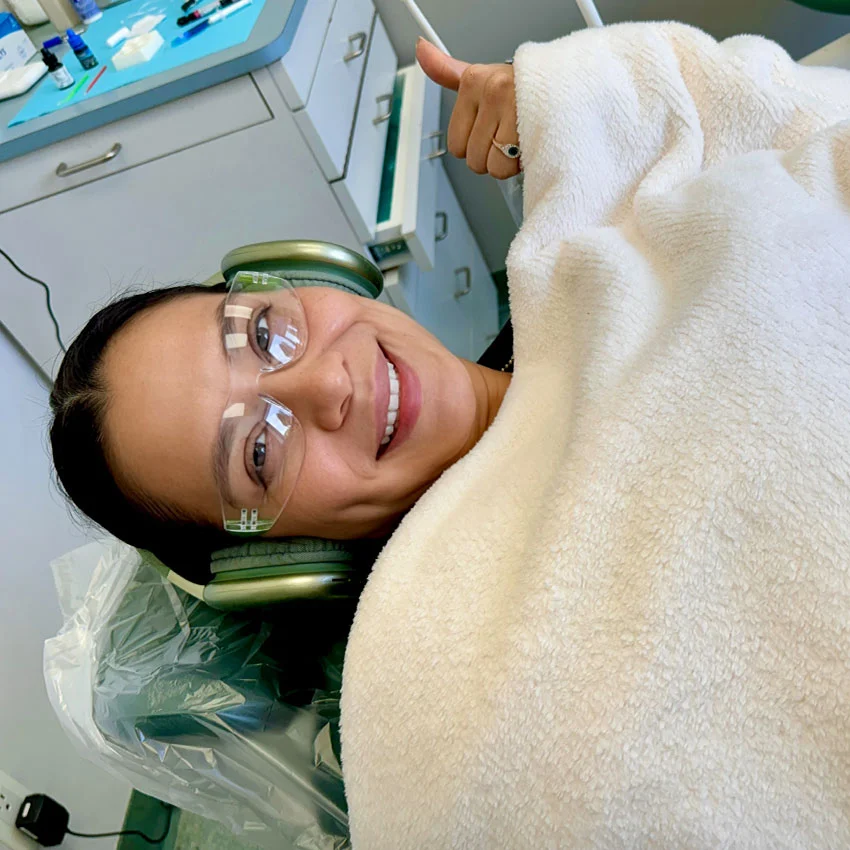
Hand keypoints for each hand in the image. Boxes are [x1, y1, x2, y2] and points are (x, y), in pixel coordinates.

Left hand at [415, 38, 519, 179]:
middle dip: (493, 155)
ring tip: (522, 140)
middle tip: (511, 136)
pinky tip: (531, 146)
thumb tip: (422, 51)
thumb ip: (449, 71)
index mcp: (474, 81)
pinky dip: (521, 165)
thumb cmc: (525, 88)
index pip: (456, 143)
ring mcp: (511, 107)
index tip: (493, 130)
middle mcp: (491, 90)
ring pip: (491, 166)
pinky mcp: (529, 126)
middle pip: (473, 158)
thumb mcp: (484, 77)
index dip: (476, 145)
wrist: (570, 89)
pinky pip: (508, 168)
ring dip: (509, 162)